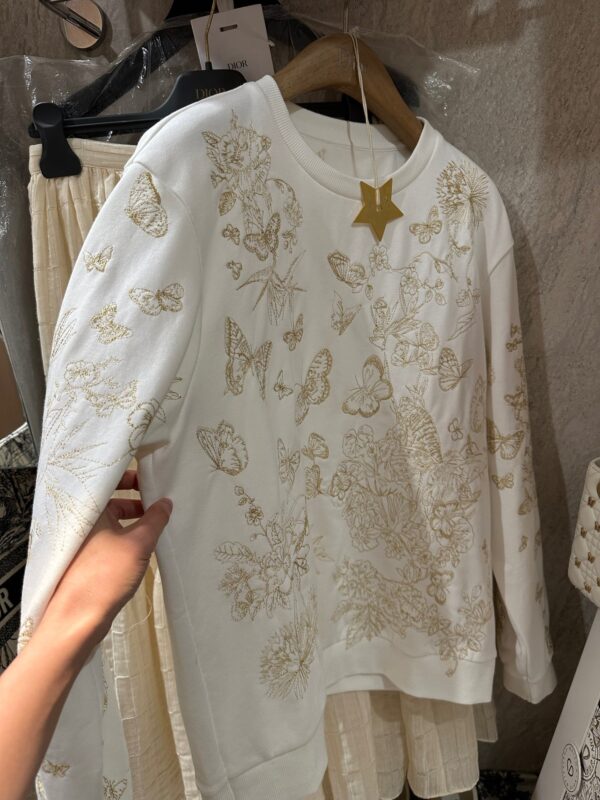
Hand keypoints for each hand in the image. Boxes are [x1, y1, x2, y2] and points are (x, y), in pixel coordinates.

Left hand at [44, 468, 172, 645]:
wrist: (77, 619)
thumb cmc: (105, 575)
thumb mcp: (138, 543)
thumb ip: (155, 519)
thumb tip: (166, 502)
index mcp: (89, 509)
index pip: (109, 480)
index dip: (130, 475)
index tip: (151, 477)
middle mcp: (81, 520)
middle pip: (110, 499)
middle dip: (135, 498)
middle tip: (157, 500)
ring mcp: (82, 540)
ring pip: (110, 520)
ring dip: (132, 519)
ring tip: (155, 524)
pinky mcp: (85, 559)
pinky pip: (108, 537)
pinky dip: (124, 535)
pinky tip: (141, 544)